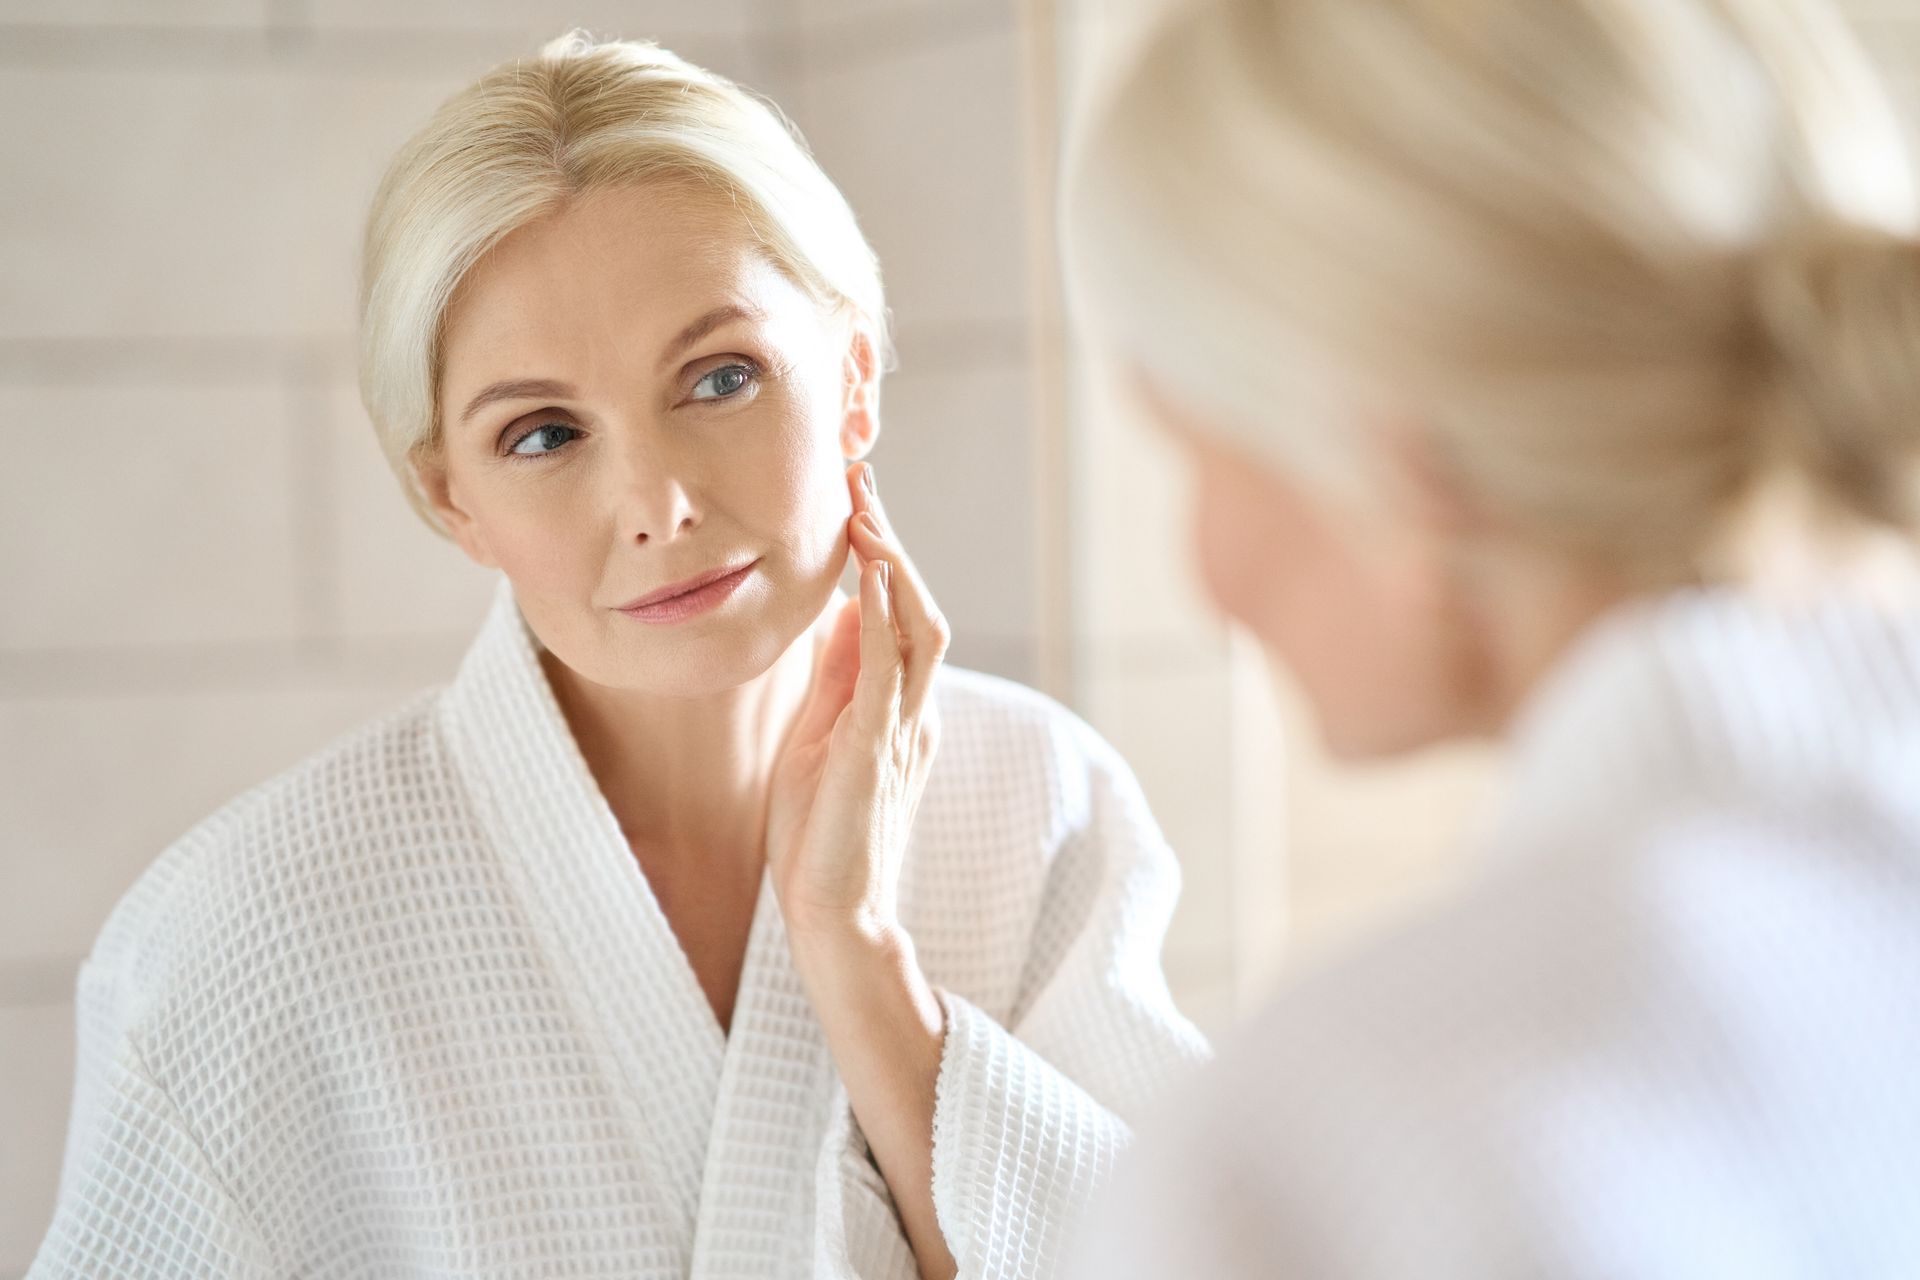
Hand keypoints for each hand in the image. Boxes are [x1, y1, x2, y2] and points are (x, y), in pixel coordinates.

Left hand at [766, 461, 950, 939]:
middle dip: (894, 542)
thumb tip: (847, 612)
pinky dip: (885, 618)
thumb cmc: (820, 836)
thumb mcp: (823, 738)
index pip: (904, 617)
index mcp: (902, 712)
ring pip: (919, 630)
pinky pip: (888, 673)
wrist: (832, 914)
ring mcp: (902, 732)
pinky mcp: (876, 751)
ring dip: (895, 567)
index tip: (859, 502)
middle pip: (921, 609)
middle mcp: (915, 714)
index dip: (887, 556)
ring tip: (867, 514)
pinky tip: (871, 576)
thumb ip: (840, 680)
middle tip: (862, 482)